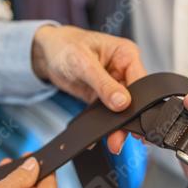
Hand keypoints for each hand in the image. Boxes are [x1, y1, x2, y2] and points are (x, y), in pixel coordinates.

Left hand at [32, 25, 146, 153]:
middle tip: (121, 137)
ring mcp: (114, 85)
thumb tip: (122, 102)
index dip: (140, 101)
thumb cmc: (65, 46)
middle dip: (128, 119)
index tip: (133, 118)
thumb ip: (104, 84)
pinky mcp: (102, 97)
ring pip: (122, 110)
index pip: (141, 81)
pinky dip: (105, 125)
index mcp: (126, 55)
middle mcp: (123, 70)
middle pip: (134, 99)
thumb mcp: (83, 63)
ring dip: (117, 126)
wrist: (46, 52)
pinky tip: (101, 135)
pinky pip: (108, 114)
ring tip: (113, 142)